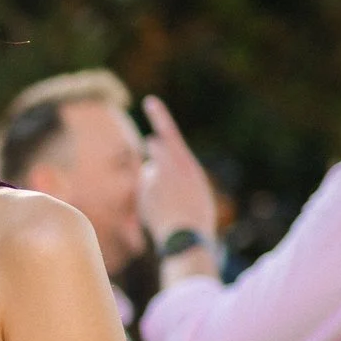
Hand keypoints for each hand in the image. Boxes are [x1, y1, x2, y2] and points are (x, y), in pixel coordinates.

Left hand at [139, 97, 216, 243]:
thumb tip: (147, 169)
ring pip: (151, 174)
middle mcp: (165, 168)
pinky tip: (163, 212)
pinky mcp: (142, 194)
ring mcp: (151, 181)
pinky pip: (147, 191)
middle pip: (156, 151)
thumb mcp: (194, 187)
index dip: (159, 116)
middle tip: (170, 175)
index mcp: (185, 163)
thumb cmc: (198, 213)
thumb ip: (173, 171)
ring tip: (172, 203)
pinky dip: (151, 199)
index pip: (168, 134)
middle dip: (158, 154)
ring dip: (157, 183)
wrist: (186, 238)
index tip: (150, 102)